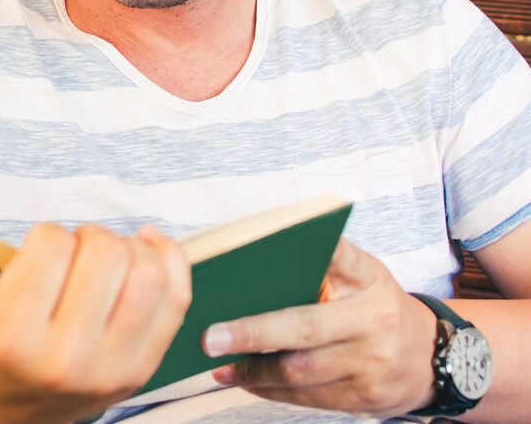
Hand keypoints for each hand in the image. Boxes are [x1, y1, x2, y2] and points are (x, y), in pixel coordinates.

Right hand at [0, 220, 190, 423]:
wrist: (12, 402)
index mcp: (12, 336)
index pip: (52, 245)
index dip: (45, 236)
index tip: (35, 252)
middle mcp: (65, 359)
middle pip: (105, 254)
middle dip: (88, 237)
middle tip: (73, 250)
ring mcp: (111, 368)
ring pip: (147, 273)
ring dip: (128, 248)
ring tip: (103, 255)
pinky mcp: (144, 369)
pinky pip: (177, 297)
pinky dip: (167, 262)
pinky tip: (142, 253)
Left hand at [201, 237, 437, 416]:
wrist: (436, 358)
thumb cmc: (380, 306)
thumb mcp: (367, 275)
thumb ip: (329, 262)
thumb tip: (266, 252)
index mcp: (370, 283)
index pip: (338, 259)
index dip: (309, 254)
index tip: (263, 250)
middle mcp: (374, 324)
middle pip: (305, 329)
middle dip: (254, 334)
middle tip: (212, 338)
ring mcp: (371, 366)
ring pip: (301, 372)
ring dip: (253, 370)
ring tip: (218, 363)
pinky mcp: (364, 398)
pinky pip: (308, 397)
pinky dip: (270, 390)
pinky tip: (243, 380)